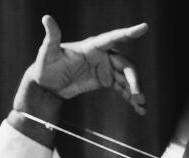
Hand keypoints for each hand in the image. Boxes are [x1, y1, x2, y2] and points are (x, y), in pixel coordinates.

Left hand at [29, 15, 147, 114]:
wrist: (45, 84)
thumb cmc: (45, 65)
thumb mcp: (47, 52)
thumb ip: (51, 36)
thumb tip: (46, 18)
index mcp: (92, 46)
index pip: (112, 38)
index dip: (127, 33)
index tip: (143, 28)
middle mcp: (103, 55)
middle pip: (125, 64)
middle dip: (134, 78)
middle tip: (138, 94)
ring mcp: (105, 68)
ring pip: (126, 77)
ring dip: (135, 90)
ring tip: (142, 105)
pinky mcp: (104, 80)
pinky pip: (121, 87)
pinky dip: (130, 97)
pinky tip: (138, 108)